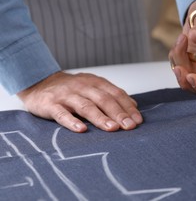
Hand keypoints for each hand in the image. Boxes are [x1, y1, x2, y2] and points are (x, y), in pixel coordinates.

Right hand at [17, 71, 142, 132]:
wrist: (39, 82)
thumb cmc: (71, 89)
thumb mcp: (93, 87)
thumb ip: (111, 96)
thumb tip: (133, 106)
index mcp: (95, 83)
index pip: (116, 94)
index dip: (128, 107)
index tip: (137, 120)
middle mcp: (83, 87)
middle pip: (104, 100)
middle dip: (118, 113)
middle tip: (129, 126)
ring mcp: (66, 95)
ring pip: (86, 106)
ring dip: (100, 118)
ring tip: (112, 128)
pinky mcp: (51, 104)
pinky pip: (62, 114)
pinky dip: (72, 122)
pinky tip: (82, 130)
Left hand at [169, 0, 195, 93]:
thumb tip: (195, 37)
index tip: (191, 77)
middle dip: (187, 81)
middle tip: (179, 69)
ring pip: (187, 78)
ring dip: (180, 62)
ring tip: (182, 40)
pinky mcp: (189, 65)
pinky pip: (179, 67)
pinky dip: (176, 56)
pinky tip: (181, 42)